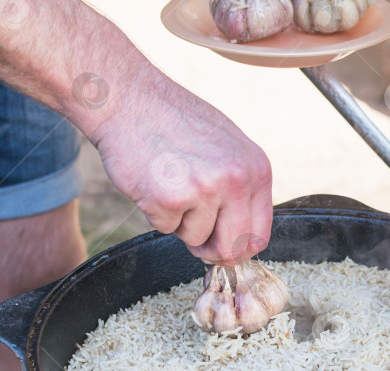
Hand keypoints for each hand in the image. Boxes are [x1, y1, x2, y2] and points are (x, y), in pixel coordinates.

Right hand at [92, 72, 272, 265]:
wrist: (130, 98)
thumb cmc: (176, 121)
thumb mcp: (227, 148)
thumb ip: (240, 188)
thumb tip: (244, 237)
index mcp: (256, 169)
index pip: (260, 233)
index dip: (240, 250)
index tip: (224, 250)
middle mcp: (236, 180)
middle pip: (233, 248)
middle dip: (213, 252)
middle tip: (198, 243)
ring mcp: (204, 189)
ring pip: (197, 240)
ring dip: (180, 224)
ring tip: (171, 186)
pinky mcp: (169, 199)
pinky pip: (166, 229)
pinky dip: (156, 214)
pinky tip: (153, 182)